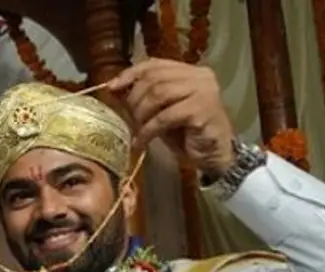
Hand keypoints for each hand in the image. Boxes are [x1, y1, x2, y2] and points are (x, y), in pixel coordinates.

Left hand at [108, 59, 235, 176]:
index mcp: (190, 71)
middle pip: (154, 78)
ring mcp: (203, 90)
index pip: (154, 64)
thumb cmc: (186, 133)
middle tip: (129, 118)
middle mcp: (199, 76)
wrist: (213, 154)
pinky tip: (141, 142)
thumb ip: (144, 97)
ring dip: (141, 114)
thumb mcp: (161, 111)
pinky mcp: (202, 109)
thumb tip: (113, 88)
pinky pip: (165, 116)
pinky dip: (148, 130)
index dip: (130, 74)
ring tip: (137, 130)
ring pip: (159, 94)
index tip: (111, 87)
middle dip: (134, 99)